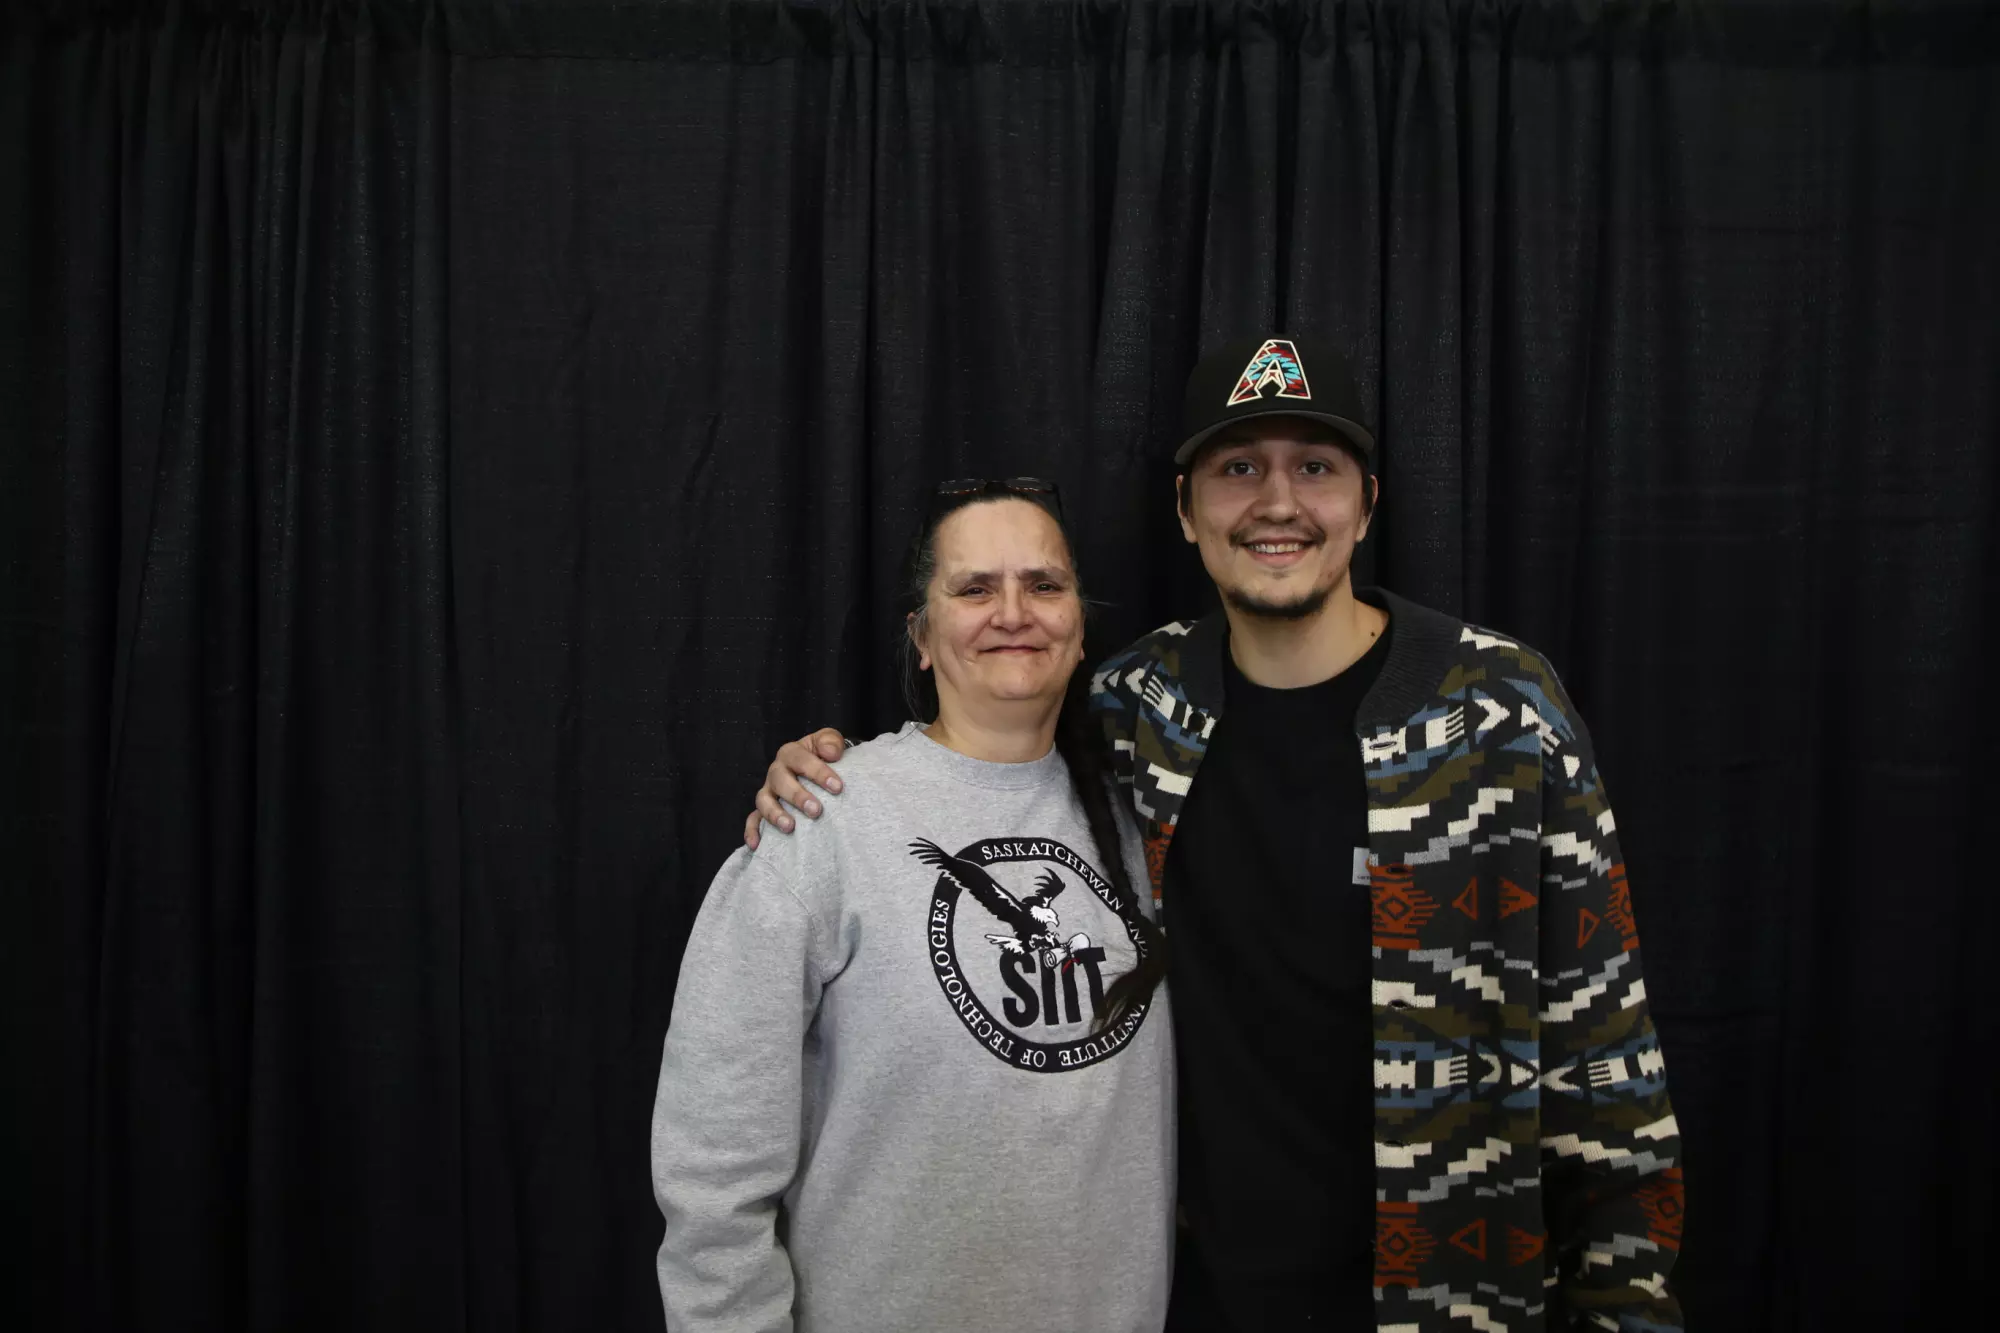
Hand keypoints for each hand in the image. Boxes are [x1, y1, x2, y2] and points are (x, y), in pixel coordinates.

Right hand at [743, 728, 848, 848]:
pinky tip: (757, 844)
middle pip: (780, 781)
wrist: (819, 766)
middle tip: (816, 810)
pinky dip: (752, 831)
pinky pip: (753, 819)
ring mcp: (769, 791)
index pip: (801, 760)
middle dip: (797, 796)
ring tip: (790, 827)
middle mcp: (777, 772)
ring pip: (763, 801)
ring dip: (774, 814)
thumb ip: (831, 742)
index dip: (818, 772)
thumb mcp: (829, 742)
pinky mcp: (764, 809)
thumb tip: (831, 752)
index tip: (837, 787)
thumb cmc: (825, 756)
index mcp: (791, 753)